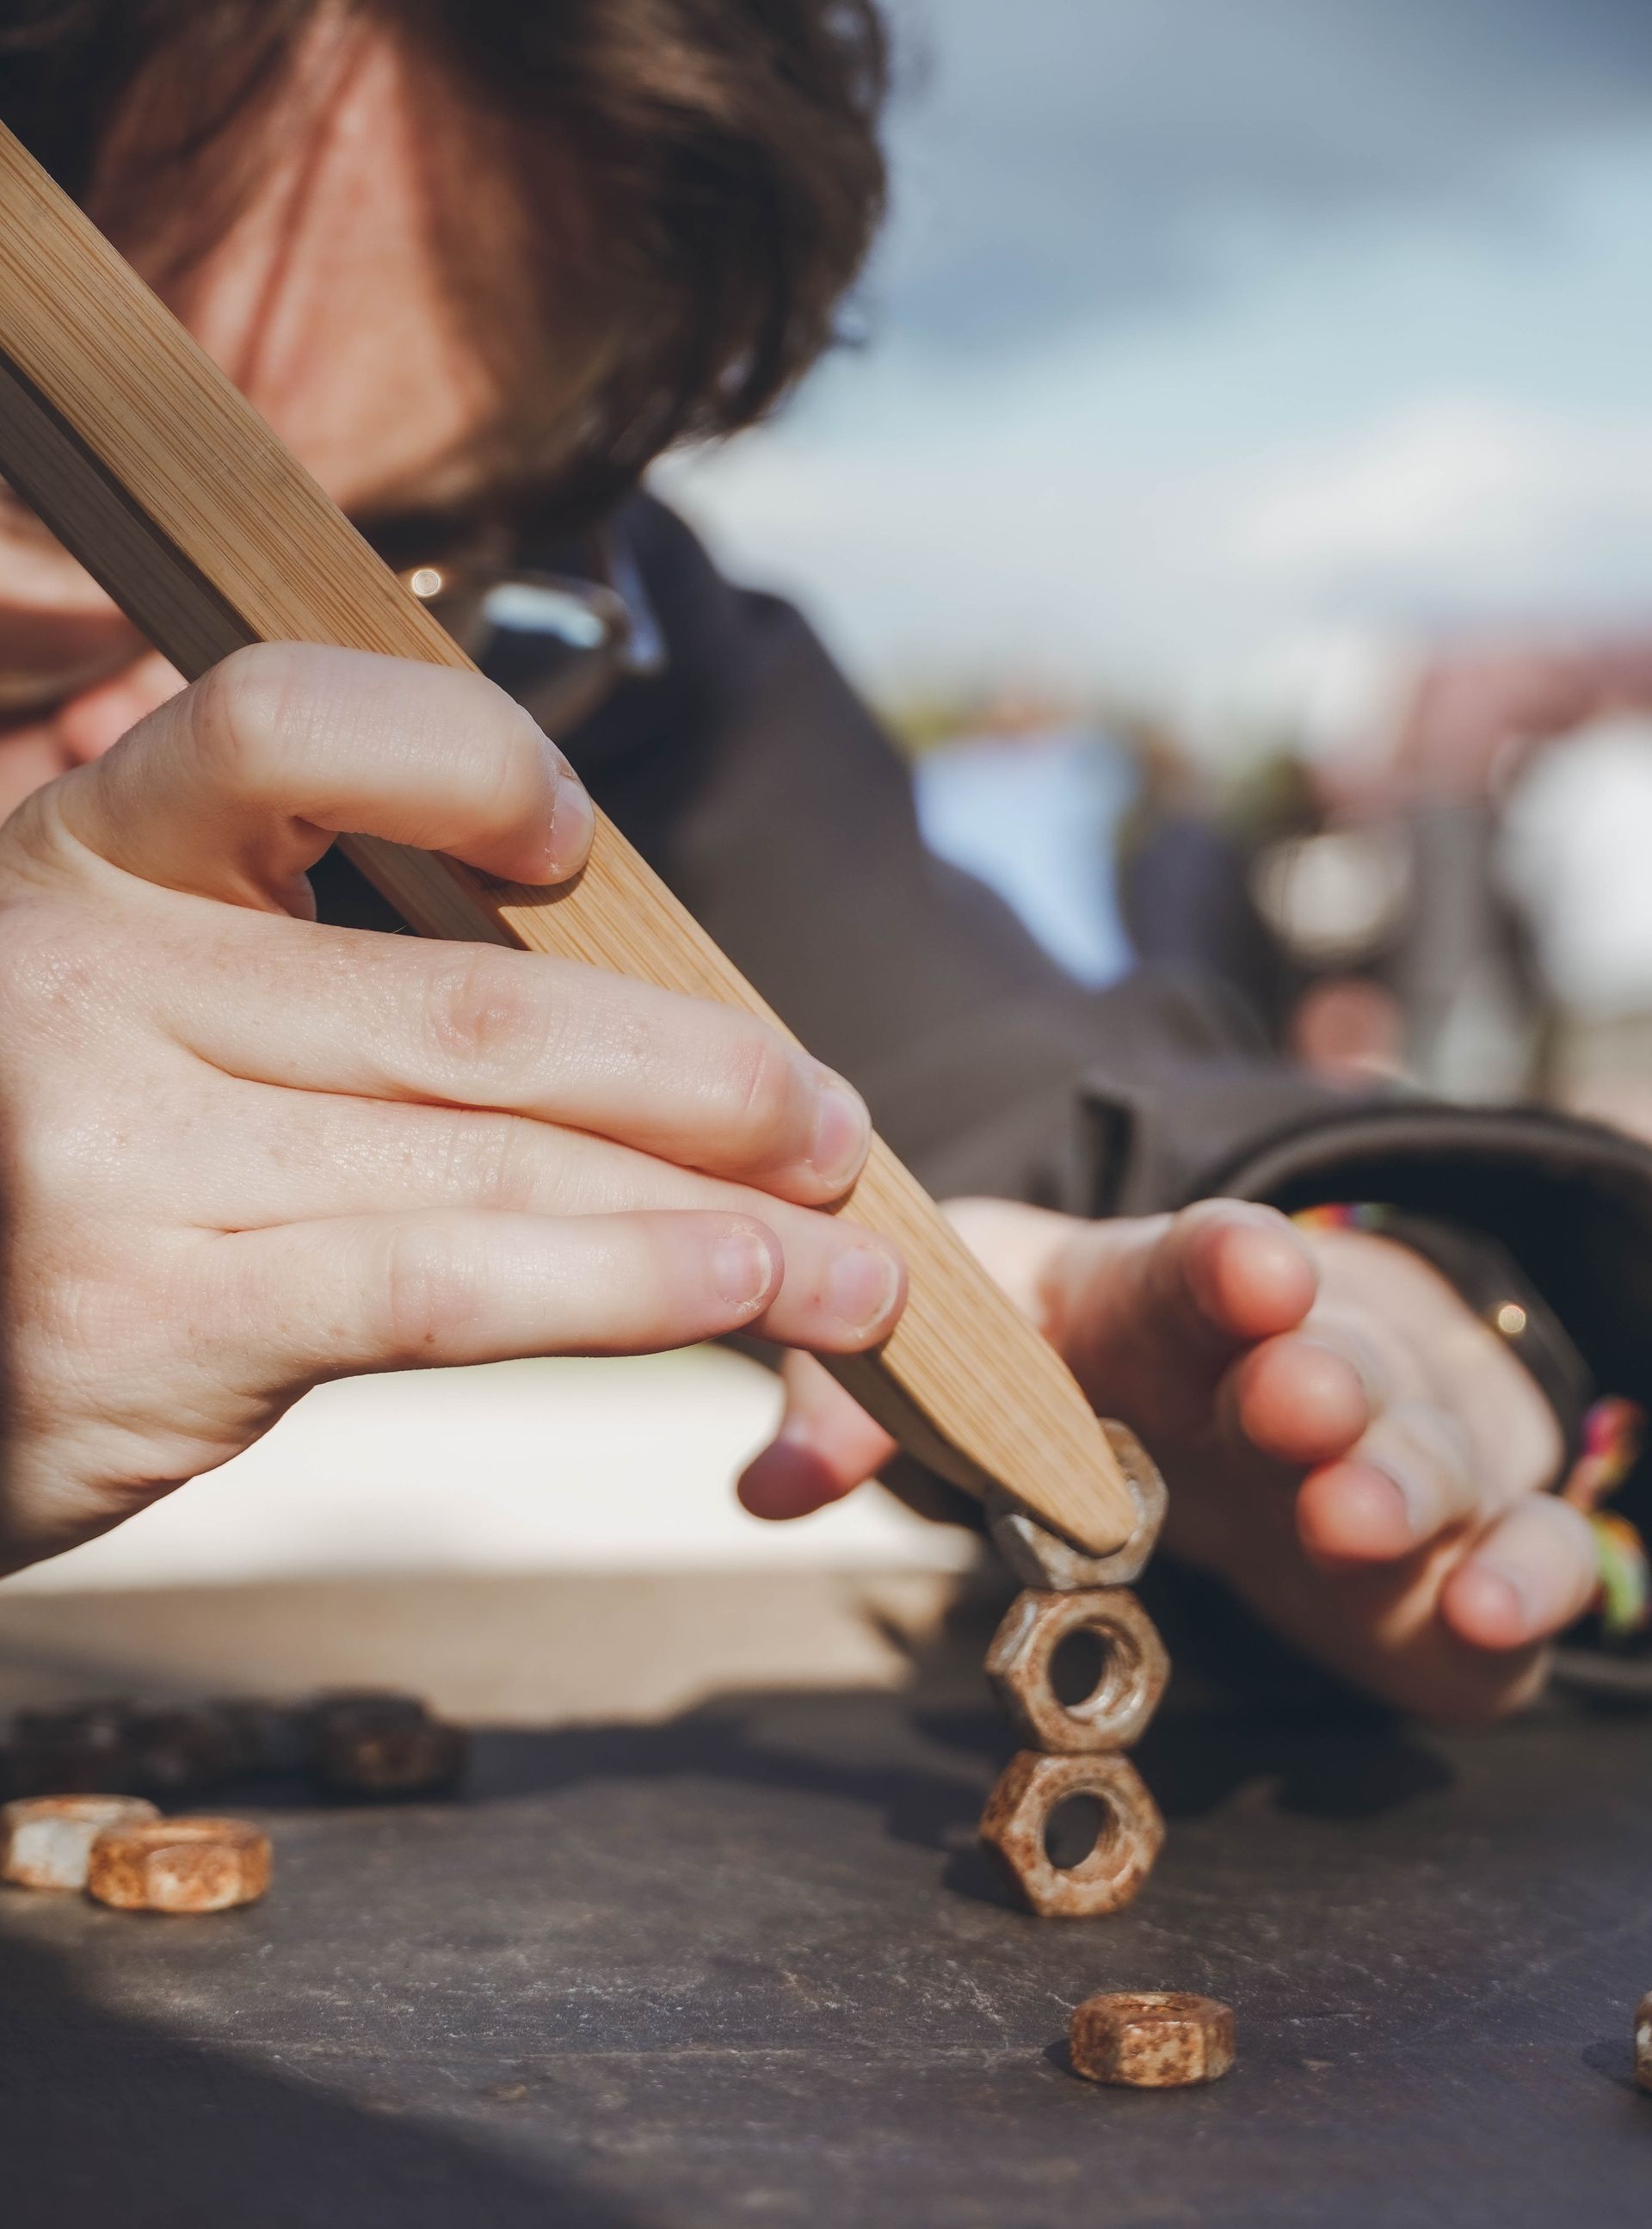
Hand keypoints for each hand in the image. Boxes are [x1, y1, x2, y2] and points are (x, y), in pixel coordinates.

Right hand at [0, 643, 904, 1573]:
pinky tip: (739, 1295)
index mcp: (95, 856)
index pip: (287, 723)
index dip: (462, 758)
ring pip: (490, 1152)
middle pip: (474, 1002)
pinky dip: (618, 1286)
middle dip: (704, 1074)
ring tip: (852, 1263)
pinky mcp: (154, 1322)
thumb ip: (307, 986)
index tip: (575, 842)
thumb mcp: (128, 1015)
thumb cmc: (40, 1173)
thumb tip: (618, 1019)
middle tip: (833, 1126)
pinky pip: (439, 1285)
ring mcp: (114, 1154)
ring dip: (715, 1208)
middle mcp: (95, 981)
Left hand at [741, 1198, 1595, 1721]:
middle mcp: (1320, 1357)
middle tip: (1291, 1406)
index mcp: (1188, 1295)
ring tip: (1357, 1519)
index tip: (1240, 1269)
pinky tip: (1490, 1609)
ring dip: (1412, 1480)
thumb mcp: (981, 1347)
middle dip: (1327, 1379)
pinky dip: (1531, 1577)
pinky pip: (1535, 1552)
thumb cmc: (1104, 1357)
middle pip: (1347, 1354)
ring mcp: (1411, 1451)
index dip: (1230, 1265)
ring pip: (1447, 1450)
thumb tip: (768, 1482)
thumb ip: (871, 1403)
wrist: (1245, 1388)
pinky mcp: (1467, 1554)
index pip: (1215, 1260)